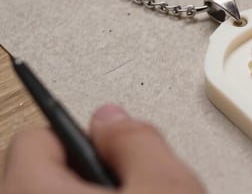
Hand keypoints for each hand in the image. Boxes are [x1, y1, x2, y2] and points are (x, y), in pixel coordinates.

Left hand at [1, 105, 204, 193]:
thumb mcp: (166, 186)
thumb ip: (137, 139)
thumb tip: (112, 118)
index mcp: (33, 191)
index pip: (35, 137)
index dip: (83, 136)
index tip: (112, 145)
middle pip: (38, 172)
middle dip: (85, 170)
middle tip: (131, 185)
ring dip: (86, 193)